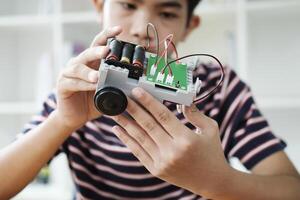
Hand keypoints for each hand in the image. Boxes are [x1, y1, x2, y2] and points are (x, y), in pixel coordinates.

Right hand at [55, 26, 121, 129]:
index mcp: (91, 63)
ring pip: (77, 67)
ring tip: (98, 76)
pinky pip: (73, 82)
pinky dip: (82, 84)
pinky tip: (91, 86)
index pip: (99, 45)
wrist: (75, 117)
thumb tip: (138, 82)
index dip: (107, 35)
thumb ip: (117, 84)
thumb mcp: (108, 91)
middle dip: (98, 50)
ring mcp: (68, 74)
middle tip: (107, 50)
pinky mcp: (62, 85)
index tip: (119, 29)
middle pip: (88, 53)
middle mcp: (79, 64)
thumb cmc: (92, 102)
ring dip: (88, 71)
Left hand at [111, 87, 230, 194]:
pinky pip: (138, 152)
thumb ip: (195, 113)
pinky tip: (118, 129)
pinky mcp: (156, 170)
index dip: (148, 102)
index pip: (162, 115)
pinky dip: (127, 140)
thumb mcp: (210, 129)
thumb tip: (181, 100)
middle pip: (148, 125)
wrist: (212, 181)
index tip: (137, 91)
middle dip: (132, 109)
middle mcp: (172, 151)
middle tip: (121, 97)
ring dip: (125, 123)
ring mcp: (162, 162)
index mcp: (186, 139)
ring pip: (139, 138)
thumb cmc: (212, 152)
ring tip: (114, 111)